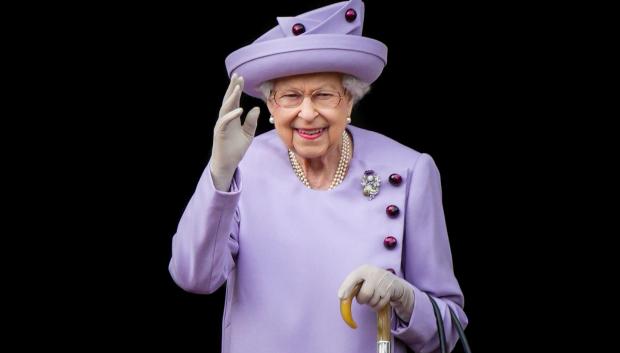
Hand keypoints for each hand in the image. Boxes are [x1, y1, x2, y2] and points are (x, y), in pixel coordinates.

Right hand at [210, 73, 260, 190]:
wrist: (227, 163)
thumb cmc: (236, 149)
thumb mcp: (248, 134)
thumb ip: (251, 122)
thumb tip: (256, 108)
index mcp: (232, 118)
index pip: (234, 101)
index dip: (237, 89)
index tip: (241, 78)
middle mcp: (225, 119)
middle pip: (228, 100)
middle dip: (232, 88)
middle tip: (237, 76)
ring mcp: (221, 125)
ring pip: (225, 108)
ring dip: (231, 98)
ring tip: (237, 88)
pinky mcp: (220, 133)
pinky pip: (225, 121)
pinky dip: (232, 115)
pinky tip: (240, 109)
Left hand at [338, 265, 414, 322]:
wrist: (395, 283)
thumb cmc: (374, 282)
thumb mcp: (364, 279)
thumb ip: (353, 285)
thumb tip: (342, 297)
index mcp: (364, 269)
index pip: (353, 278)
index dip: (346, 287)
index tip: (340, 297)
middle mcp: (374, 274)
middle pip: (364, 295)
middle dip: (362, 299)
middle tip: (364, 297)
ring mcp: (383, 282)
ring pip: (371, 301)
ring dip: (370, 303)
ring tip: (374, 296)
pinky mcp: (390, 291)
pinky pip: (379, 305)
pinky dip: (377, 306)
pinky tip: (379, 299)